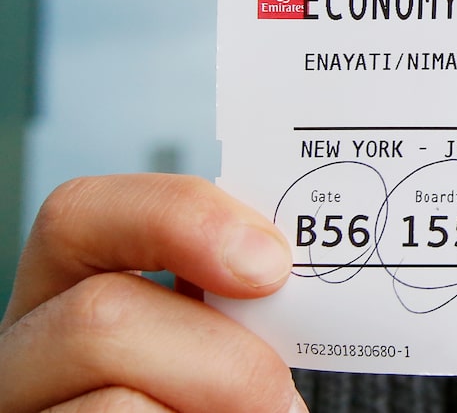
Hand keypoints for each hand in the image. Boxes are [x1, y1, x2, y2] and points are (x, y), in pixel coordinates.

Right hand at [0, 174, 306, 411]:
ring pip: (112, 407)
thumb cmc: (220, 405)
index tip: (271, 264)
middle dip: (223, 358)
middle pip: (100, 314)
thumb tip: (273, 265)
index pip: (81, 215)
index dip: (180, 218)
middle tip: (278, 400)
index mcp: (63, 299)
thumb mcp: (215, 346)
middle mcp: (20, 362)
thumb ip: (229, 306)